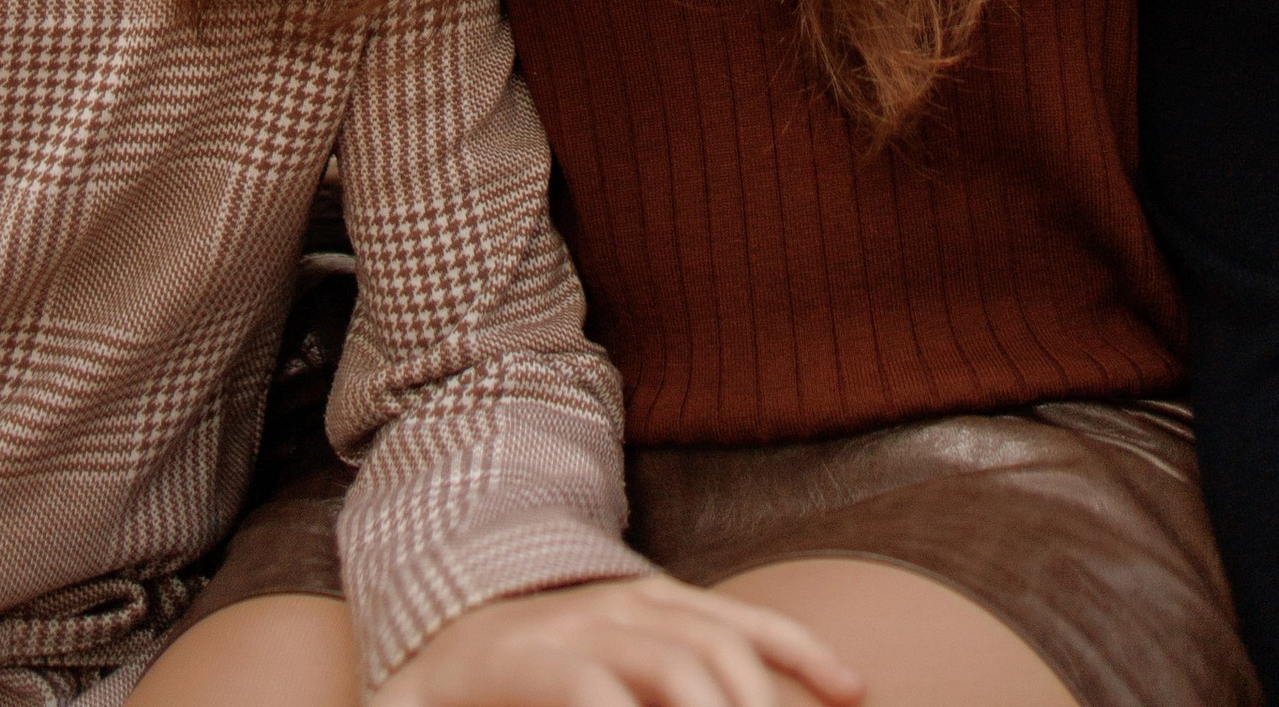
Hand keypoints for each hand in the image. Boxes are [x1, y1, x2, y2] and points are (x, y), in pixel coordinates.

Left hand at [374, 576, 863, 706]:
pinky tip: (848, 694)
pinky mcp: (673, 601)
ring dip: (771, 706)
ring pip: (726, 648)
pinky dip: (801, 653)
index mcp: (529, 659)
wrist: (453, 583)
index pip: (594, 698)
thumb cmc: (430, 680)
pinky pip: (749, 620)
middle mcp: (597, 623)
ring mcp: (643, 603)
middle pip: (682, 673)